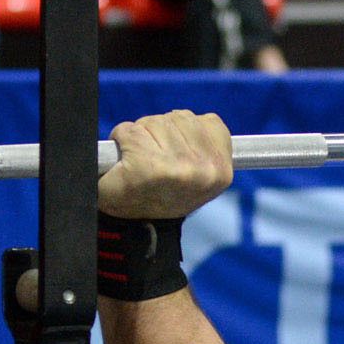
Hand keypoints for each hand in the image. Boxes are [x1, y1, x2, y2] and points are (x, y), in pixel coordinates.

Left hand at [97, 111, 233, 219]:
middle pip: (181, 117)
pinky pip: (129, 131)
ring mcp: (177, 168)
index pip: (210, 122)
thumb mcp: (198, 171)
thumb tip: (206, 121)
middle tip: (156, 160)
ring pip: (155, 121)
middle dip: (162, 131)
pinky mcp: (146, 166)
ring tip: (141, 161)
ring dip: (141, 135)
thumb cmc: (162, 194)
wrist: (132, 227)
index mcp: (222, 171)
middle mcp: (205, 170)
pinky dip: (121, 139)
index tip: (177, 154)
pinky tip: (126, 161)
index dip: (186, 132)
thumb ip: (207, 145)